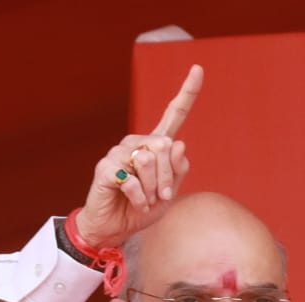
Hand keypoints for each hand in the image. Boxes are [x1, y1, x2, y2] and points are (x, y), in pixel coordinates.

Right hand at [69, 64, 202, 250]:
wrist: (113, 229)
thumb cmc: (140, 210)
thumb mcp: (168, 195)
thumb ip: (178, 171)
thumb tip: (179, 144)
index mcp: (155, 146)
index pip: (174, 115)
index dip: (187, 93)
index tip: (198, 69)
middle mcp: (137, 143)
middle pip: (164, 145)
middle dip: (168, 178)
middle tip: (161, 197)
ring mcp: (119, 152)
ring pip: (148, 160)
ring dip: (152, 190)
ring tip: (144, 201)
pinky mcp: (106, 167)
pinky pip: (132, 180)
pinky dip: (139, 198)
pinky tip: (134, 204)